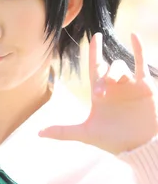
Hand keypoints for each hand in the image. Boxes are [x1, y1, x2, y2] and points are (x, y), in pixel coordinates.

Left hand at [39, 33, 157, 153]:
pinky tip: (134, 35)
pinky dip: (138, 50)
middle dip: (103, 76)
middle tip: (100, 93)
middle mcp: (115, 86)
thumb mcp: (86, 134)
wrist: (138, 148)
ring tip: (113, 84)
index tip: (95, 36)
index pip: (96, 66)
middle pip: (107, 68)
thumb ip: (63, 131)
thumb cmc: (113, 140)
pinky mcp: (145, 88)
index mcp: (101, 92)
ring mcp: (130, 86)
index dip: (95, 51)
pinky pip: (141, 65)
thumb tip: (38, 134)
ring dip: (115, 72)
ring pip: (121, 67)